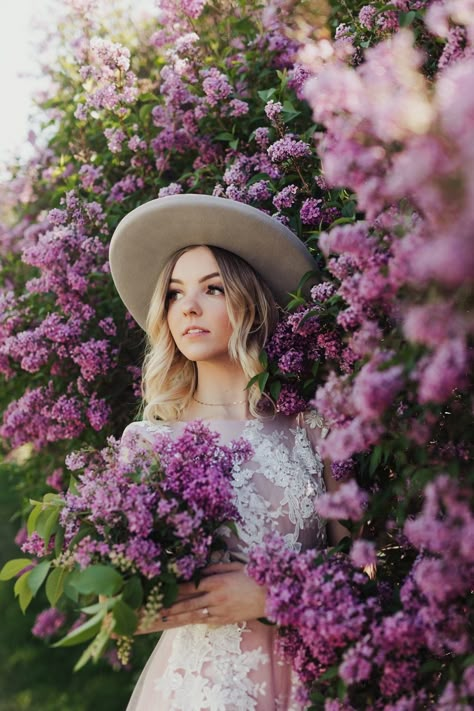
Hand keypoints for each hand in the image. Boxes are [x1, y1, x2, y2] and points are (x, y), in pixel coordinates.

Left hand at [136, 562, 266, 633]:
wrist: (271, 595)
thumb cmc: (253, 576)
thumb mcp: (233, 566)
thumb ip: (214, 568)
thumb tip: (198, 571)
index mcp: (216, 581)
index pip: (190, 586)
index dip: (174, 589)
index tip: (161, 589)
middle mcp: (215, 597)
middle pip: (188, 603)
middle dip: (170, 607)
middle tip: (154, 609)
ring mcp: (220, 611)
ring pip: (194, 615)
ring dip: (177, 617)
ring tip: (162, 618)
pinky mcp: (226, 620)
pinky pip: (206, 621)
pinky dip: (194, 621)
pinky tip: (183, 622)